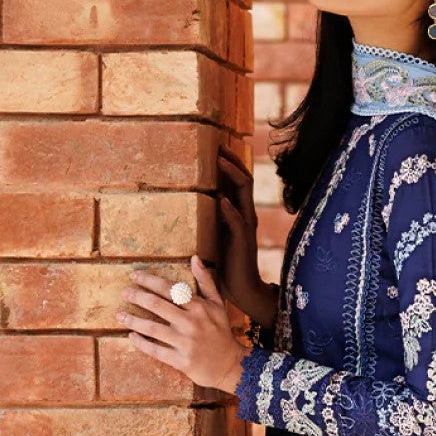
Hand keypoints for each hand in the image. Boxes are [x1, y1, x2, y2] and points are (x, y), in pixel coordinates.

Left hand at [117, 256, 246, 393]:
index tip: (135, 276)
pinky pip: (156, 351)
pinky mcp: (181, 361)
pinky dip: (141, 343)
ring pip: (153, 328)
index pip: (169, 289)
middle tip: (125, 293)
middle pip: (157, 305)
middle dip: (137, 297)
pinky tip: (131, 336)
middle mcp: (191, 323)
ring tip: (120, 315)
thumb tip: (195, 258)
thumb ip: (205, 281)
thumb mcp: (218, 305)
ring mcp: (186, 343)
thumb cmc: (221, 332)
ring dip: (133, 321)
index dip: (149, 281)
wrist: (230, 365)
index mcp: (199, 307)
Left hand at [217, 147, 275, 323]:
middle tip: (218, 145)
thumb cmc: (225, 267)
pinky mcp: (243, 241)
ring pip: (244, 193)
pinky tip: (220, 199)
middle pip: (243, 180)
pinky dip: (229, 208)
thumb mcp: (214, 238)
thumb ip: (208, 222)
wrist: (242, 290)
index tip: (216, 147)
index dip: (229, 163)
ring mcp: (246, 227)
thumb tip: (190, 207)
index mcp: (238, 214)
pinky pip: (238, 221)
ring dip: (231, 175)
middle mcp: (246, 216)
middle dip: (231, 161)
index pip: (238, 181)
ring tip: (219, 161)